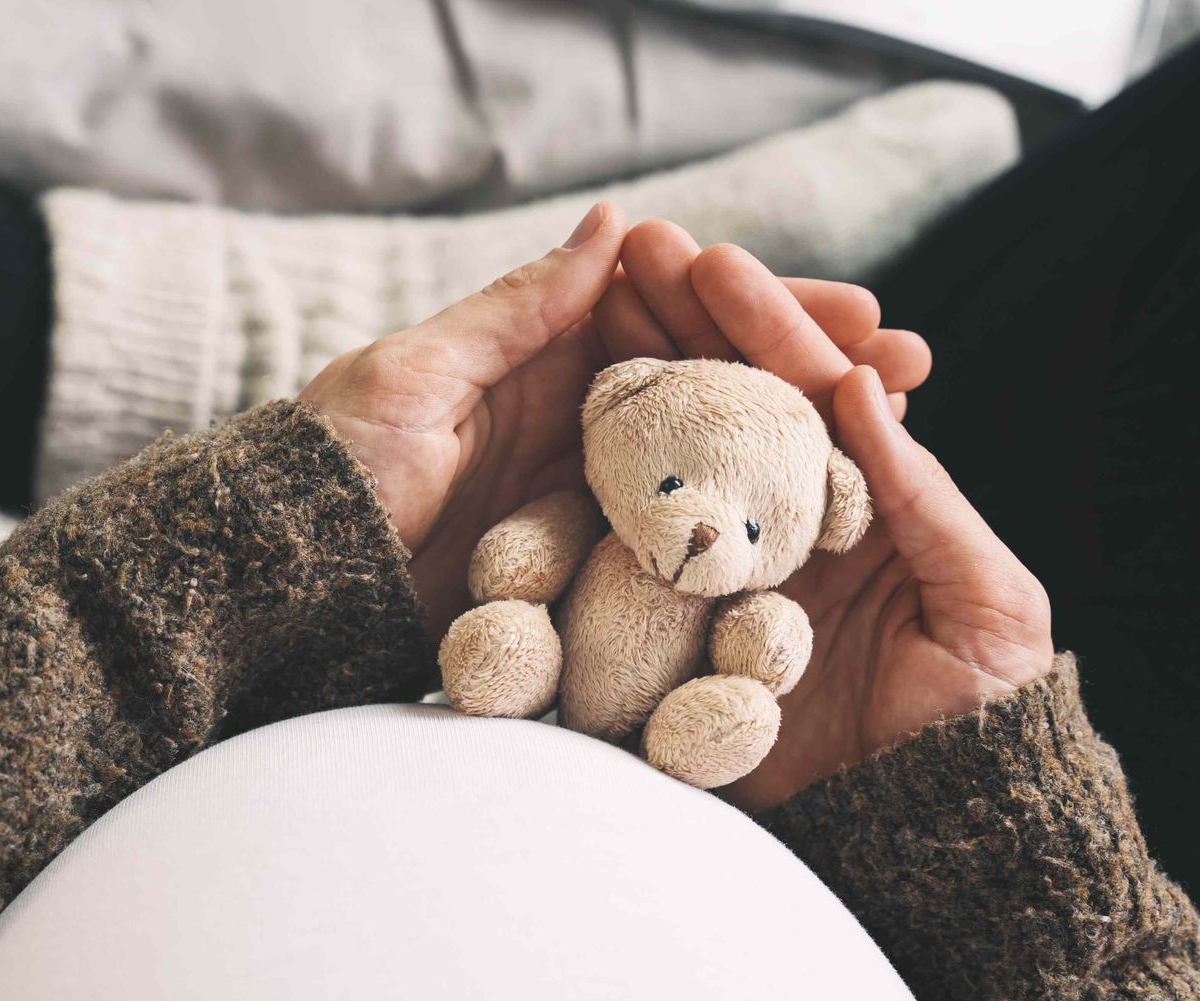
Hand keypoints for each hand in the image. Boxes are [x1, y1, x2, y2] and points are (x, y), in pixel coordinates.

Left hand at [303, 207, 930, 633]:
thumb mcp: (416, 376)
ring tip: (897, 439)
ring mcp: (586, 493)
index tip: (858, 309)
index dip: (766, 309)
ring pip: (709, 462)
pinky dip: (742, 535)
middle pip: (714, 383)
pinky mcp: (580, 564)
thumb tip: (616, 222)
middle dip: (810, 370)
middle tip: (911, 364)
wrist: (288, 580)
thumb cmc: (334, 464)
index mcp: (545, 353)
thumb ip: (517, 310)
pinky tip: (818, 531)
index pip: (676, 314)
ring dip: (799, 448)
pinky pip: (672, 543)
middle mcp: (579, 417)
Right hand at [599, 224, 1052, 808]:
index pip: (806, 392)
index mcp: (863, 498)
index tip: (707, 258)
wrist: (928, 828)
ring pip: (672, 465)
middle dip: (681, 324)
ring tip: (582, 310)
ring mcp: (727, 577)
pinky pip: (629, 569)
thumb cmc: (983, 710)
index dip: (759, 323)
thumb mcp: (984, 596)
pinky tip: (550, 448)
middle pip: (727, 406)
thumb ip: (926, 498)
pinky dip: (590, 511)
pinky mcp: (681, 639)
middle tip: (628, 249)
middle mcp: (788, 522)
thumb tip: (861, 387)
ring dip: (630, 385)